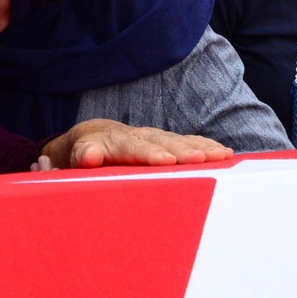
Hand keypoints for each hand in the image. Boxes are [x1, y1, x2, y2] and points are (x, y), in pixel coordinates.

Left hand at [42, 119, 233, 168]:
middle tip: (200, 159)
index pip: (130, 148)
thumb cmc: (80, 155)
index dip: (148, 154)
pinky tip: (224, 154)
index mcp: (109, 141)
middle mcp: (133, 136)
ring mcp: (151, 137)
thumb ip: (80, 157)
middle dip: (180, 151)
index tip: (165, 161)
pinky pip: (186, 142)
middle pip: (159, 143)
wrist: (91, 137)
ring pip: (176, 142)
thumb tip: (87, 156)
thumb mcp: (73, 158)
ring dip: (199, 149)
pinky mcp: (164, 142)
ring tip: (222, 156)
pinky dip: (204, 146)